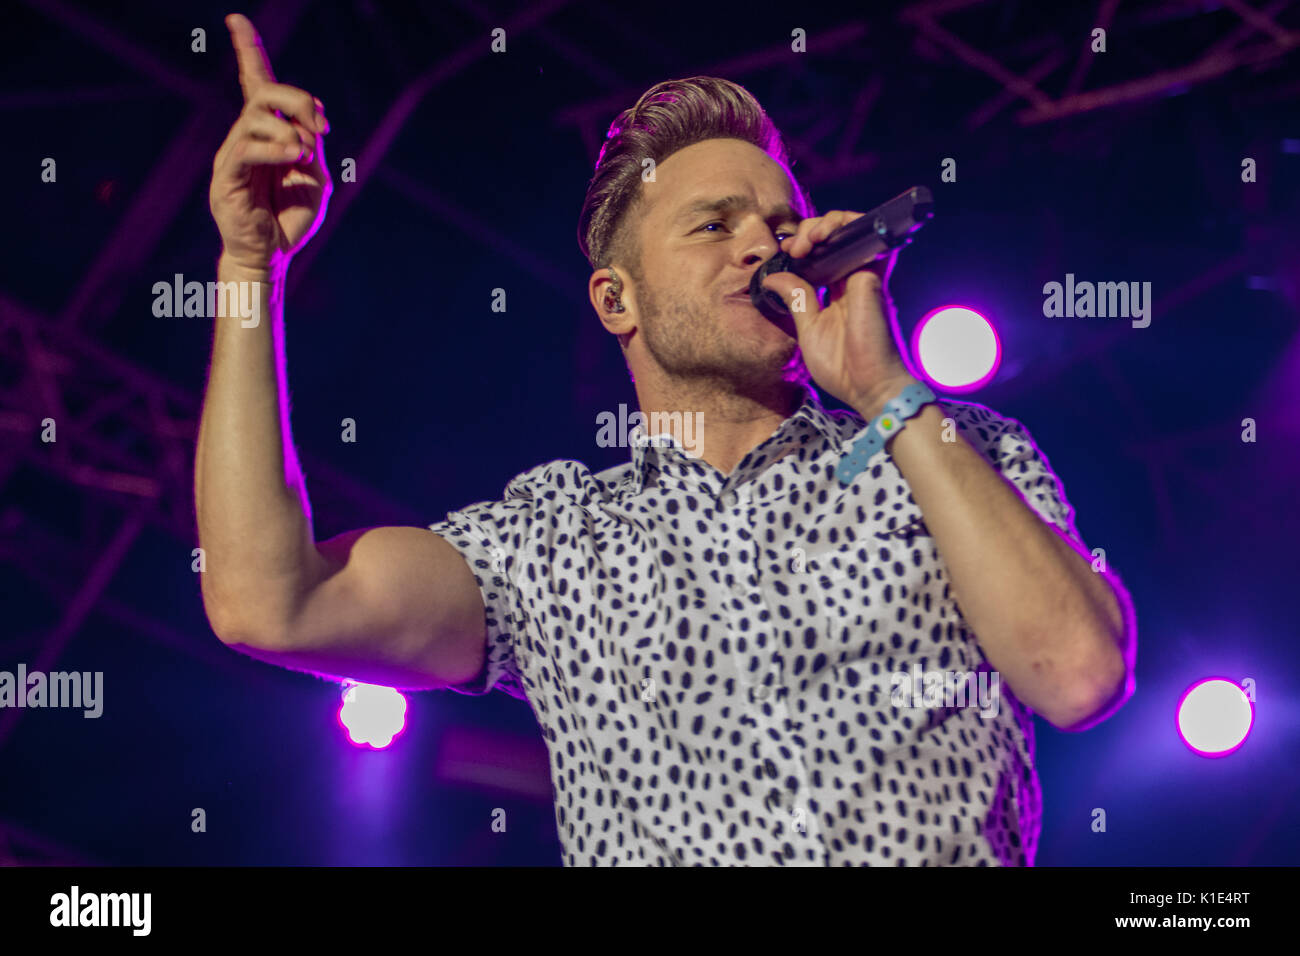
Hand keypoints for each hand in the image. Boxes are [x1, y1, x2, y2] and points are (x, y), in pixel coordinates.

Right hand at [209, 13, 332, 273]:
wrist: (273, 256)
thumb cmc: (290, 219)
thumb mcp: (315, 177)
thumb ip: (313, 146)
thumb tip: (310, 123)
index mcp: (267, 133)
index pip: (253, 83)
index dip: (247, 50)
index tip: (236, 19)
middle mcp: (245, 137)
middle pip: (264, 91)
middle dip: (298, 98)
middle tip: (322, 127)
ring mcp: (233, 155)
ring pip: (255, 115)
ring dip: (290, 128)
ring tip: (305, 153)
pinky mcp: (227, 178)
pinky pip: (245, 148)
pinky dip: (274, 147)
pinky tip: (294, 156)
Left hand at [761, 210, 917, 415]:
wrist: (869, 387)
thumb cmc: (842, 367)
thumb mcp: (808, 330)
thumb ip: (796, 299)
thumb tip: (772, 277)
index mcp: (836, 293)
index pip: (821, 256)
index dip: (801, 248)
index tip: (785, 255)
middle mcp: (852, 280)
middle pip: (834, 238)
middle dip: (808, 231)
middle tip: (793, 248)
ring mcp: (864, 275)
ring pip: (849, 229)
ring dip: (823, 224)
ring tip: (806, 241)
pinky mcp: (872, 275)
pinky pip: (864, 236)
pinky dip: (843, 226)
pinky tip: (821, 237)